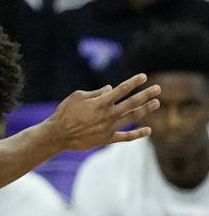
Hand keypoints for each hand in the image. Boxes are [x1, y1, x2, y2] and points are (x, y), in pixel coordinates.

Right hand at [45, 74, 160, 151]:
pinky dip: (138, 134)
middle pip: (132, 103)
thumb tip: (110, 89)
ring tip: (156, 103)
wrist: (57, 135)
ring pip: (132, 117)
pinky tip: (148, 130)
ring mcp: (109, 128)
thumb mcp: (77, 97)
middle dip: (146, 94)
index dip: (134, 82)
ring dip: (146, 110)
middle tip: (158, 89)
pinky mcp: (107, 139)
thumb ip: (95, 93)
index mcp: (100, 103)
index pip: (122, 90)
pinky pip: (126, 137)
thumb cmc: (64, 113)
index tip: (144, 77)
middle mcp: (108, 114)